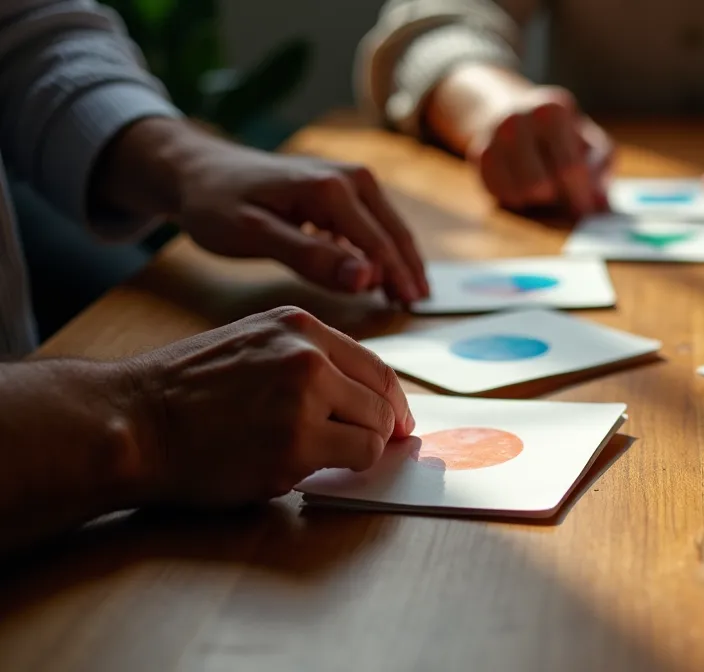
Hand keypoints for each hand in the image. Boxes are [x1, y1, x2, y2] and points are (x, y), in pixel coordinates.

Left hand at [96, 118, 429, 304]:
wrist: (196, 170)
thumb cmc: (217, 205)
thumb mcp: (255, 236)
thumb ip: (311, 258)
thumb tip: (366, 279)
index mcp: (332, 189)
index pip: (379, 244)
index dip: (396, 279)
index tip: (408, 311)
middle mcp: (350, 176)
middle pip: (394, 232)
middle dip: (409, 270)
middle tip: (419, 306)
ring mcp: (349, 177)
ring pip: (388, 225)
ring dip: (401, 259)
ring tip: (411, 294)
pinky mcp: (342, 184)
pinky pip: (374, 220)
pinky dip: (383, 246)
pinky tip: (381, 272)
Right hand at [127, 307, 413, 505]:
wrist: (130, 420)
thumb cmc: (182, 392)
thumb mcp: (250, 345)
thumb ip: (305, 360)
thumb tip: (358, 395)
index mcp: (298, 326)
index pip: (374, 366)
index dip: (391, 401)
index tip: (395, 422)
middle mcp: (307, 355)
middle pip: (381, 400)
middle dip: (380, 430)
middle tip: (371, 451)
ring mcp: (304, 399)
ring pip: (374, 432)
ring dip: (356, 451)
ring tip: (316, 456)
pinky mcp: (296, 445)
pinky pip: (355, 460)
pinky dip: (339, 471)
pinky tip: (298, 467)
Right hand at [467, 85, 611, 214]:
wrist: (512, 111)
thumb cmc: (562, 135)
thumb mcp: (590, 142)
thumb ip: (599, 169)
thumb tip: (600, 205)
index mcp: (551, 110)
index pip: (570, 167)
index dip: (581, 196)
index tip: (589, 214)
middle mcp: (517, 119)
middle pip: (541, 185)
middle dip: (559, 200)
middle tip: (570, 203)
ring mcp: (493, 136)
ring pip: (519, 194)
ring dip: (538, 200)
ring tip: (546, 185)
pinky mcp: (478, 154)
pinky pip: (500, 194)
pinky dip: (517, 198)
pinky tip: (524, 184)